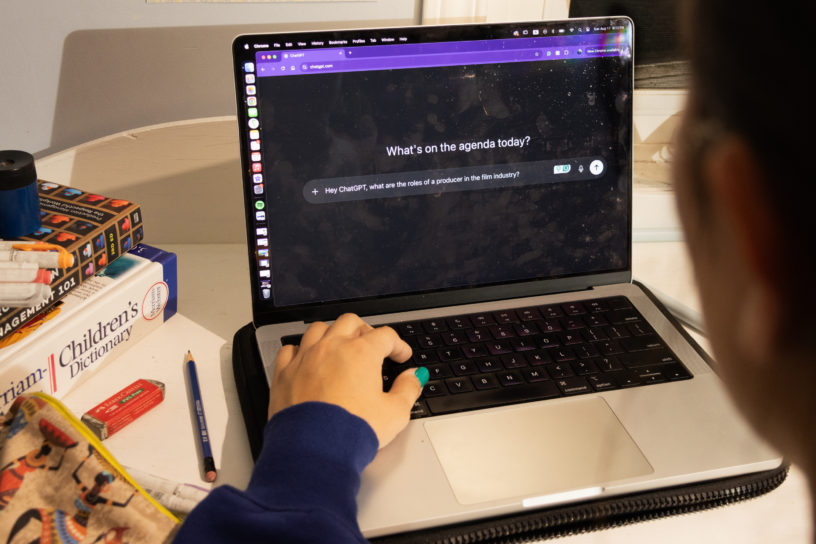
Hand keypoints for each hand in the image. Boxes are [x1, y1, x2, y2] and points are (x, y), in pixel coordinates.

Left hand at [268, 313, 425, 448]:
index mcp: (361, 353)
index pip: (385, 335)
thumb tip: (414, 377)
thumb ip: (408, 389)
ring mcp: (306, 358)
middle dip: (365, 330)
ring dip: (332, 334)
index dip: (398, 345)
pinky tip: (307, 359)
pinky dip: (301, 350)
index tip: (401, 355)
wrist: (313, 450)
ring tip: (339, 346)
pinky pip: (290, 349)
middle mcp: (331, 348)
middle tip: (372, 346)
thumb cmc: (352, 431)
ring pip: (319, 329)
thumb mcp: (395, 413)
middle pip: (351, 322)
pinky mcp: (284, 373)